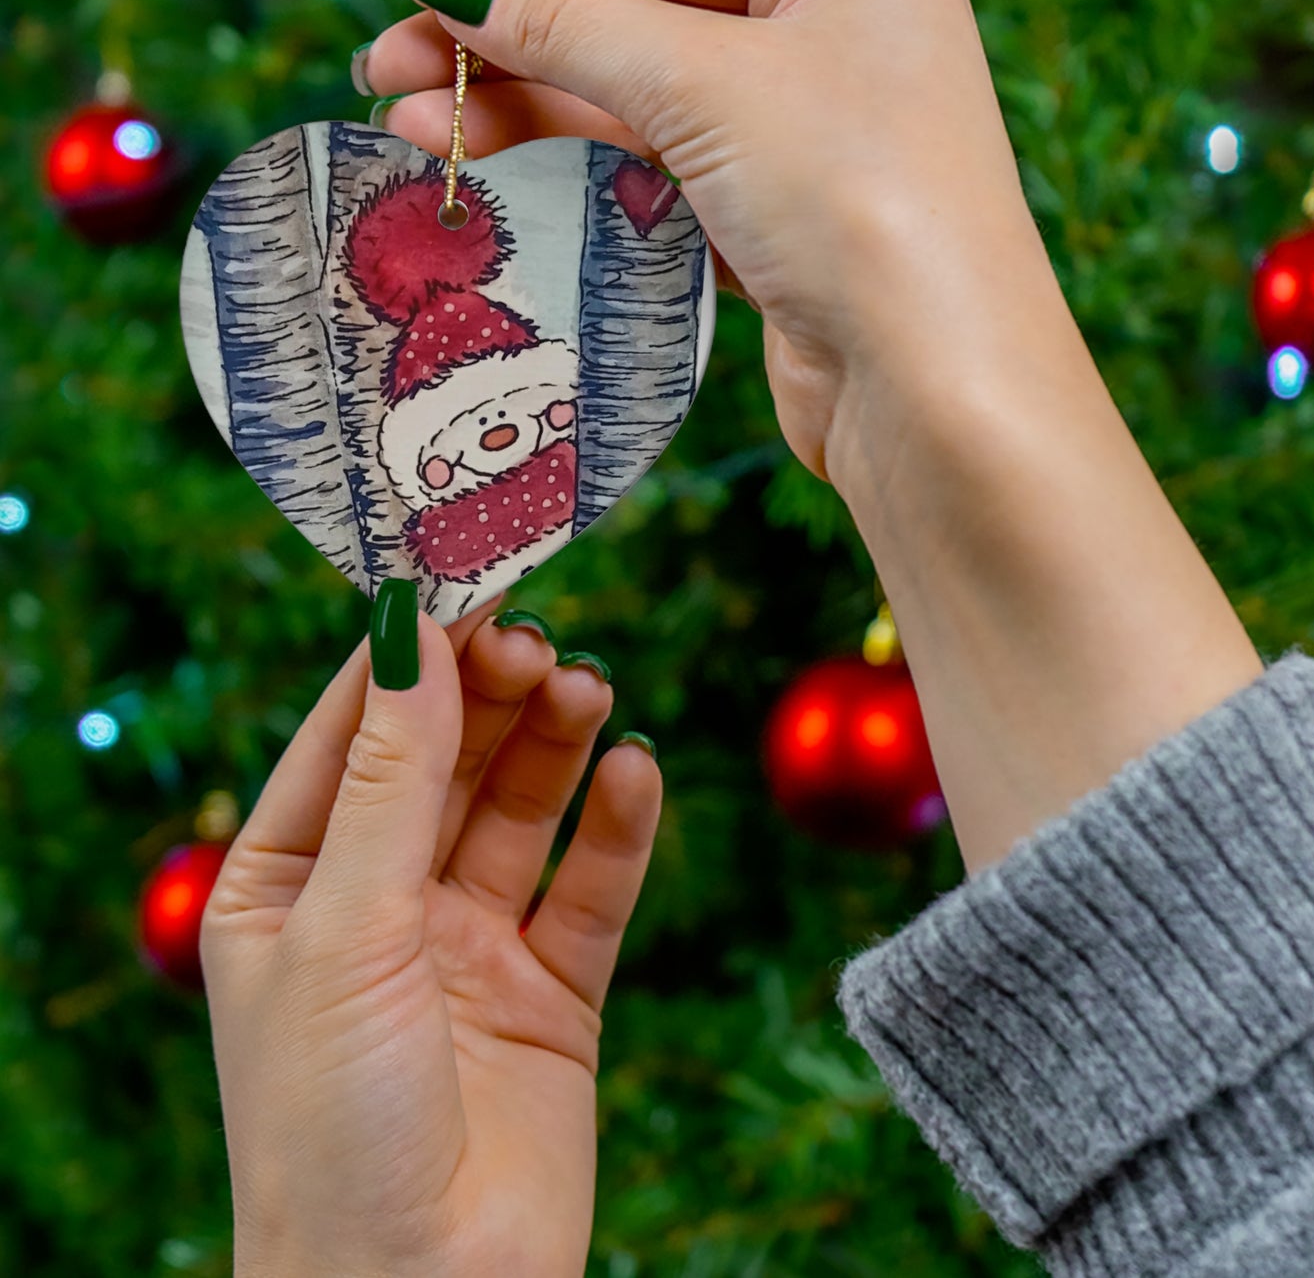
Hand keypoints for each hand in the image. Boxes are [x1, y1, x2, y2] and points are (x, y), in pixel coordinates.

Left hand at [201, 591, 660, 1277]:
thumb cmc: (330, 1126)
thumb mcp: (344, 927)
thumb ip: (391, 778)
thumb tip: (409, 628)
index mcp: (289, 886)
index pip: (351, 735)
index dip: (407, 655)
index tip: (463, 575)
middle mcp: (380, 906)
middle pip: (446, 761)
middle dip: (490, 694)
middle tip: (539, 639)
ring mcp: (469, 947)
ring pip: (521, 810)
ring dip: (556, 744)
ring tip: (589, 690)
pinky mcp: (552, 992)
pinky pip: (590, 888)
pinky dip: (617, 827)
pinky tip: (635, 771)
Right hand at [364, 0, 1261, 873]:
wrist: (937, 393)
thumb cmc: (859, 202)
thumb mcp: (705, 86)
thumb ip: (568, 24)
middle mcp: (834, 34)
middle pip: (638, 17)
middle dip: (511, 44)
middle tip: (388, 69)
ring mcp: (808, 135)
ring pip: (640, 103)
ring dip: (527, 113)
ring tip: (413, 128)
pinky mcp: (780, 224)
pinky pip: (661, 175)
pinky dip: (581, 173)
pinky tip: (495, 173)